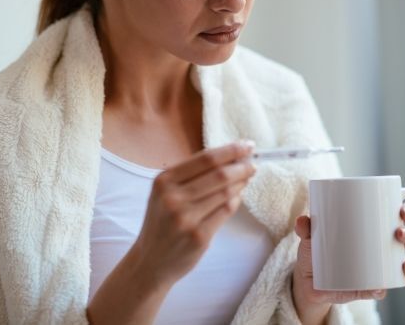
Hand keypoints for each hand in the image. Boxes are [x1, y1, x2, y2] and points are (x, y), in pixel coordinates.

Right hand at [130, 140, 255, 286]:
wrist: (150, 260)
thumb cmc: (162, 222)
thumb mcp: (164, 193)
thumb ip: (190, 175)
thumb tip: (230, 157)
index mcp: (164, 181)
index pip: (205, 159)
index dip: (230, 150)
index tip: (247, 145)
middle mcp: (173, 197)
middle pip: (219, 174)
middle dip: (241, 166)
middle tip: (254, 163)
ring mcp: (186, 218)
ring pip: (225, 193)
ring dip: (241, 183)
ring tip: (248, 177)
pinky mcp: (199, 236)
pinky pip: (226, 211)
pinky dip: (236, 200)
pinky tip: (238, 196)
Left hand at [291, 204, 404, 324]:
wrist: (309, 279)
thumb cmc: (317, 249)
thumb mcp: (311, 236)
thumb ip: (306, 227)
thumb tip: (303, 221)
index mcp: (374, 227)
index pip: (398, 216)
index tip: (404, 210)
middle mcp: (383, 247)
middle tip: (400, 234)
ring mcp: (380, 268)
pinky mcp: (370, 287)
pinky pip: (385, 289)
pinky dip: (384, 289)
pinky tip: (380, 288)